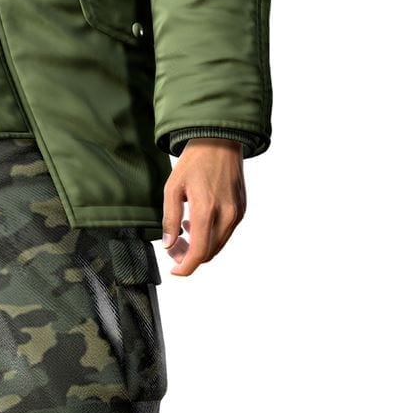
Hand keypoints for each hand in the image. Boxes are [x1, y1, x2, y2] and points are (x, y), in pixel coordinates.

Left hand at [161, 139, 246, 276]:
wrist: (220, 141)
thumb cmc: (195, 161)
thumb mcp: (173, 188)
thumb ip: (170, 219)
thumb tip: (169, 244)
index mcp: (206, 210)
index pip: (199, 252)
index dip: (186, 267)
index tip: (175, 271)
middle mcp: (226, 214)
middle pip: (209, 253)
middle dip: (190, 257)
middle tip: (174, 248)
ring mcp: (237, 213)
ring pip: (218, 245)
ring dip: (201, 247)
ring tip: (184, 232)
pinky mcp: (242, 210)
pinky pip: (226, 233)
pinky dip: (211, 236)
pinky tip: (197, 223)